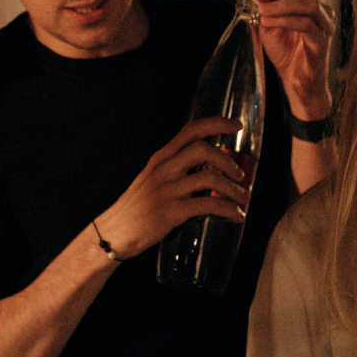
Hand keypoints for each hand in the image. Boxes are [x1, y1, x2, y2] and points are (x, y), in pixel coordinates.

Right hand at [93, 117, 250, 259]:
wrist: (113, 233)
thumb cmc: (135, 208)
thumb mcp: (151, 179)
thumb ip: (174, 171)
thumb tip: (207, 170)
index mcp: (160, 158)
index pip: (190, 130)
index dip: (217, 124)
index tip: (237, 125)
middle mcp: (163, 169)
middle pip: (202, 149)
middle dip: (228, 160)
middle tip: (240, 175)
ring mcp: (167, 190)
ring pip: (209, 178)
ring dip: (233, 188)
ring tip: (243, 198)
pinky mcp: (170, 212)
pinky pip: (208, 205)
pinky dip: (228, 209)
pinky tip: (236, 215)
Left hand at [251, 0, 334, 121]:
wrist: (296, 81)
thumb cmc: (286, 53)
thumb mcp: (269, 26)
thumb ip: (264, 9)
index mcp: (309, 3)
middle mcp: (321, 12)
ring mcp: (324, 27)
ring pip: (308, 4)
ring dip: (282, 4)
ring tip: (263, 9)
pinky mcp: (321, 42)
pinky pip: (306, 25)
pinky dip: (286, 20)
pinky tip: (269, 23)